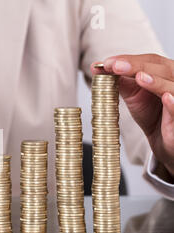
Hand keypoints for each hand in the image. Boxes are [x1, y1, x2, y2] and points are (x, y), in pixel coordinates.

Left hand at [91, 54, 173, 176]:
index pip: (151, 61)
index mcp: (166, 73)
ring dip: (155, 81)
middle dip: (137, 66)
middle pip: (161, 69)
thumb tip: (97, 68)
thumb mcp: (134, 96)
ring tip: (139, 77)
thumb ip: (120, 81)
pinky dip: (173, 103)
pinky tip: (166, 97)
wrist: (164, 142)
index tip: (108, 63)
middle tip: (115, 66)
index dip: (130, 59)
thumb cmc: (153, 116)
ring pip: (172, 86)